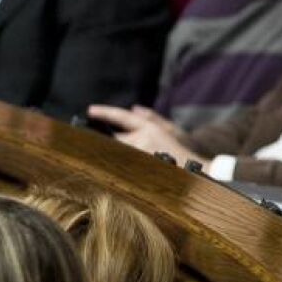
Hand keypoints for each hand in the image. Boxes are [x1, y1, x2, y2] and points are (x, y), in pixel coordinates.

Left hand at [85, 104, 205, 167]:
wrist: (191, 172)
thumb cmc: (181, 151)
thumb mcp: (170, 129)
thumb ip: (151, 117)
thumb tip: (134, 108)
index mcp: (150, 128)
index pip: (123, 117)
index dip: (106, 112)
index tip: (90, 110)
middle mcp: (142, 140)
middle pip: (113, 138)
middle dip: (106, 141)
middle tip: (98, 145)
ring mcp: (137, 156)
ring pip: (114, 153)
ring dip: (112, 157)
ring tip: (125, 164)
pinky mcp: (134, 170)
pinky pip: (118, 167)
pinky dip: (116, 167)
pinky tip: (122, 172)